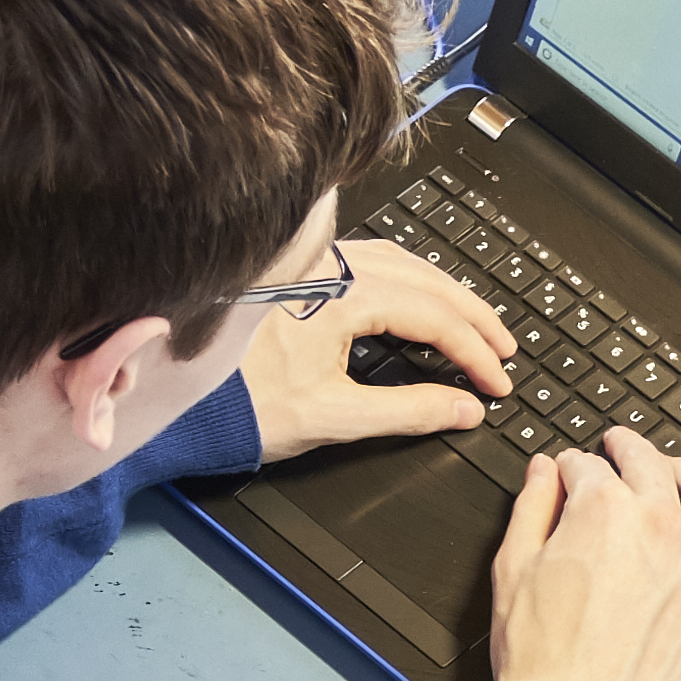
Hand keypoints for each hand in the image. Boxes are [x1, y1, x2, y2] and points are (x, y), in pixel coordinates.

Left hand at [241, 235, 508, 462]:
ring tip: (472, 326)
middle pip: (425, 279)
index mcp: (340, 297)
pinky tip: (416, 301)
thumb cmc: (238, 407)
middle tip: (504, 349)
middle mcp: (328, 269)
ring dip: (443, 293)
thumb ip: (408, 411)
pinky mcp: (299, 276)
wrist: (177, 402)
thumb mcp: (334, 418)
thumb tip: (463, 407)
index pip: (433, 317)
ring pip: (400, 263)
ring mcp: (313, 267)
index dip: (474, 352)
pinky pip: (370, 263)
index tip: (498, 383)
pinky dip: (409, 282)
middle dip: (472, 315)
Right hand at [486, 426, 680, 680]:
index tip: (564, 474)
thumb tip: (541, 474)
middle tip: (616, 447)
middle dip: (627, 448)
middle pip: (650, 464)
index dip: (569, 467)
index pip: (587, 466)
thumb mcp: (512, 571)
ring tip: (672, 472)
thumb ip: (531, 510)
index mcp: (603, 511)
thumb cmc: (543, 661)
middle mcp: (658, 528)